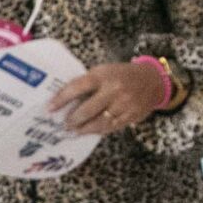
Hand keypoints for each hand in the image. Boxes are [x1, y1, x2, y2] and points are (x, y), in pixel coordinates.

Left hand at [50, 61, 167, 133]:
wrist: (153, 81)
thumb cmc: (121, 75)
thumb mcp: (104, 71)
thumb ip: (87, 83)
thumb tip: (62, 98)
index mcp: (103, 76)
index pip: (77, 87)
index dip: (61, 99)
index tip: (49, 108)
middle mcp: (114, 90)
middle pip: (87, 110)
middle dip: (72, 119)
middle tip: (64, 124)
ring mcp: (124, 105)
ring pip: (99, 122)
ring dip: (83, 129)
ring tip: (74, 130)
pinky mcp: (131, 116)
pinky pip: (110, 128)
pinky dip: (98, 131)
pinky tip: (89, 131)